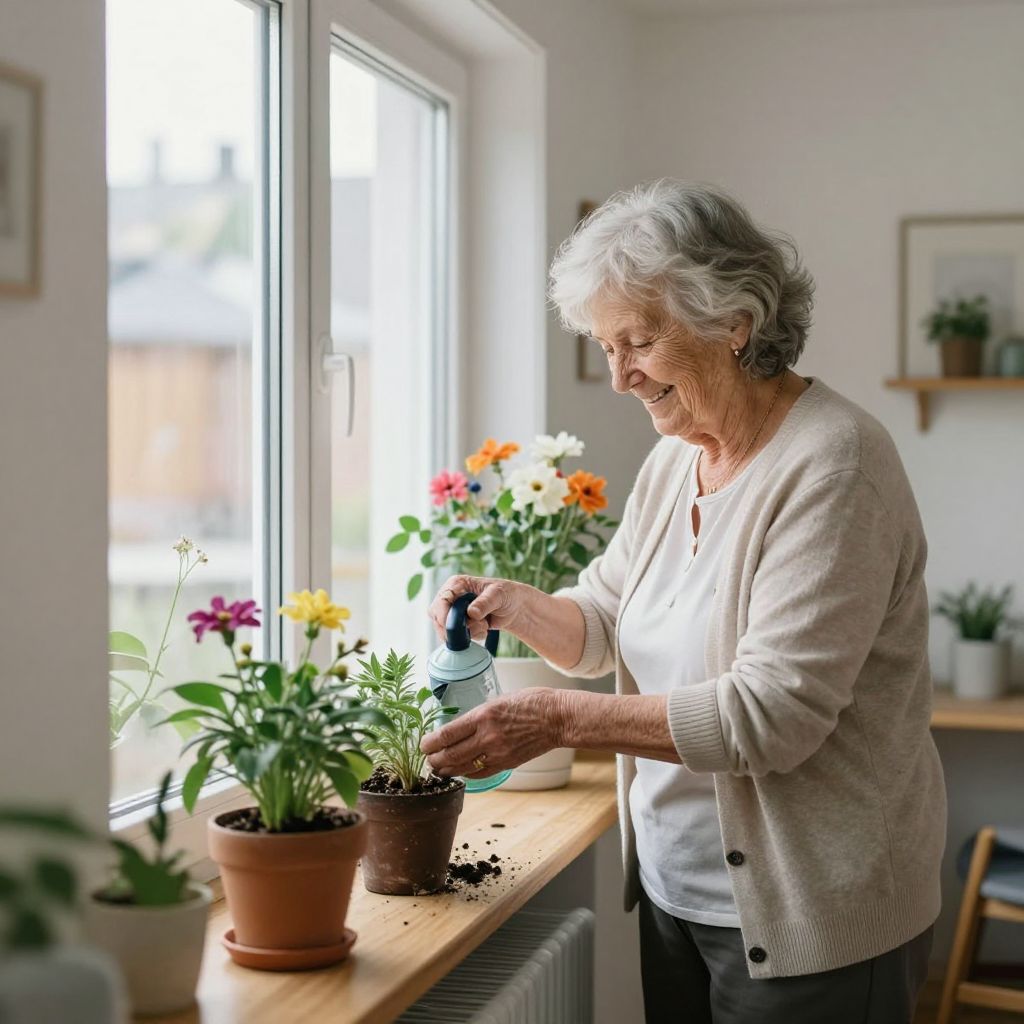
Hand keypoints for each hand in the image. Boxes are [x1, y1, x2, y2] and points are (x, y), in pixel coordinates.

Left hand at [420, 688, 565, 778]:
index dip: (430, 743)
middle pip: (449, 755)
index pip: (447, 734)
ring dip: (446, 770)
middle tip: (427, 759)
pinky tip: (461, 771)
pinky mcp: (506, 764)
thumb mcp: (498, 700)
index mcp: (483, 716)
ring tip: (438, 768)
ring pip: (462, 768)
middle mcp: (487, 736)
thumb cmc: (531, 702)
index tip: (423, 744)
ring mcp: (497, 753)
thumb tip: (460, 726)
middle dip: (434, 759)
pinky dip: (466, 774)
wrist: (556, 718)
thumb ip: (479, 715)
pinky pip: (479, 774)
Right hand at [428, 575, 530, 644]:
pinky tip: (483, 629)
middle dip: (455, 627)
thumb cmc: (506, 594)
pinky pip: (455, 636)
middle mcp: (451, 597)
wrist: (514, 608)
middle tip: (475, 627)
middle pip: (437, 616)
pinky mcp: (458, 624)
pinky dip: (470, 637)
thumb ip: (485, 602)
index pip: (442, 599)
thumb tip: (471, 613)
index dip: (444, 614)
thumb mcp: (498, 594)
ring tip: (484, 625)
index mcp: (457, 584)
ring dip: (466, 632)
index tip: (454, 626)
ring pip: (445, 629)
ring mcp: (453, 612)